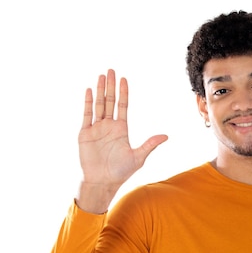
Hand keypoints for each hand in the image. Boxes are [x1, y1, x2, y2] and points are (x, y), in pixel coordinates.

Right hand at [77, 69, 167, 208]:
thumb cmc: (120, 172)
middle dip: (110, 86)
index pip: (122, 106)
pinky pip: (86, 115)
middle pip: (110, 101)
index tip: (124, 79)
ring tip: (101, 76)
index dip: (123, 92)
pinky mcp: (85, 133)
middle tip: (111, 70)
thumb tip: (166, 136)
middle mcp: (108, 126)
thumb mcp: (138, 157)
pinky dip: (87, 103)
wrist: (102, 182)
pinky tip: (89, 91)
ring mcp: (96, 128)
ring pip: (98, 105)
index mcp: (121, 129)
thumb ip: (150, 144)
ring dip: (99, 90)